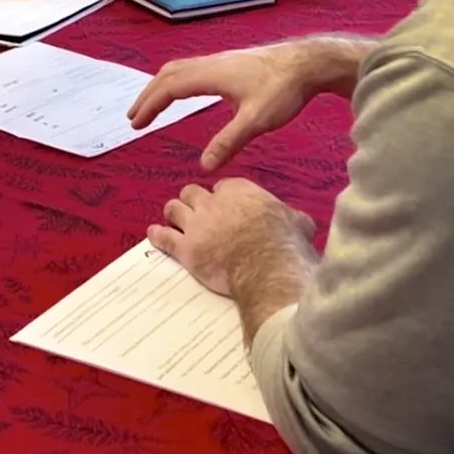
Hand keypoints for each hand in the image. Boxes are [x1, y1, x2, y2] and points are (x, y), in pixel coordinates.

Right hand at [128, 43, 321, 170]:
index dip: (150, 105)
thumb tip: (204, 166)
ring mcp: (221, 61)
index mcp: (212, 75)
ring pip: (180, 69)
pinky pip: (193, 68)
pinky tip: (184, 93)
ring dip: (161, 87)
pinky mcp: (230, 63)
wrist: (307, 62)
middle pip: (168, 75)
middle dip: (148, 96)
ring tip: (151, 105)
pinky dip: (177, 81)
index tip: (136, 124)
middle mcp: (211, 64)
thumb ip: (229, 142)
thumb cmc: (284, 89)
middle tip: (134, 118)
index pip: (169, 88)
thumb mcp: (257, 120)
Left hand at [149, 179, 315, 296]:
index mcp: (239, 190)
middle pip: (192, 192)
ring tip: (172, 219)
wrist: (267, 265)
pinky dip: (157, 235)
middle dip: (192, 201)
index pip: (222, 187)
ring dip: (173, 214)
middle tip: (195, 210)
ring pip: (174, 208)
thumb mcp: (297, 221)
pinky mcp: (186, 248)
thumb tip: (300, 222)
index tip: (225, 206)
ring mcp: (196, 224)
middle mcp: (213, 202)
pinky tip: (153, 234)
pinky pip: (164, 237)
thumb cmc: (285, 243)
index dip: (222, 197)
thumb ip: (291, 217)